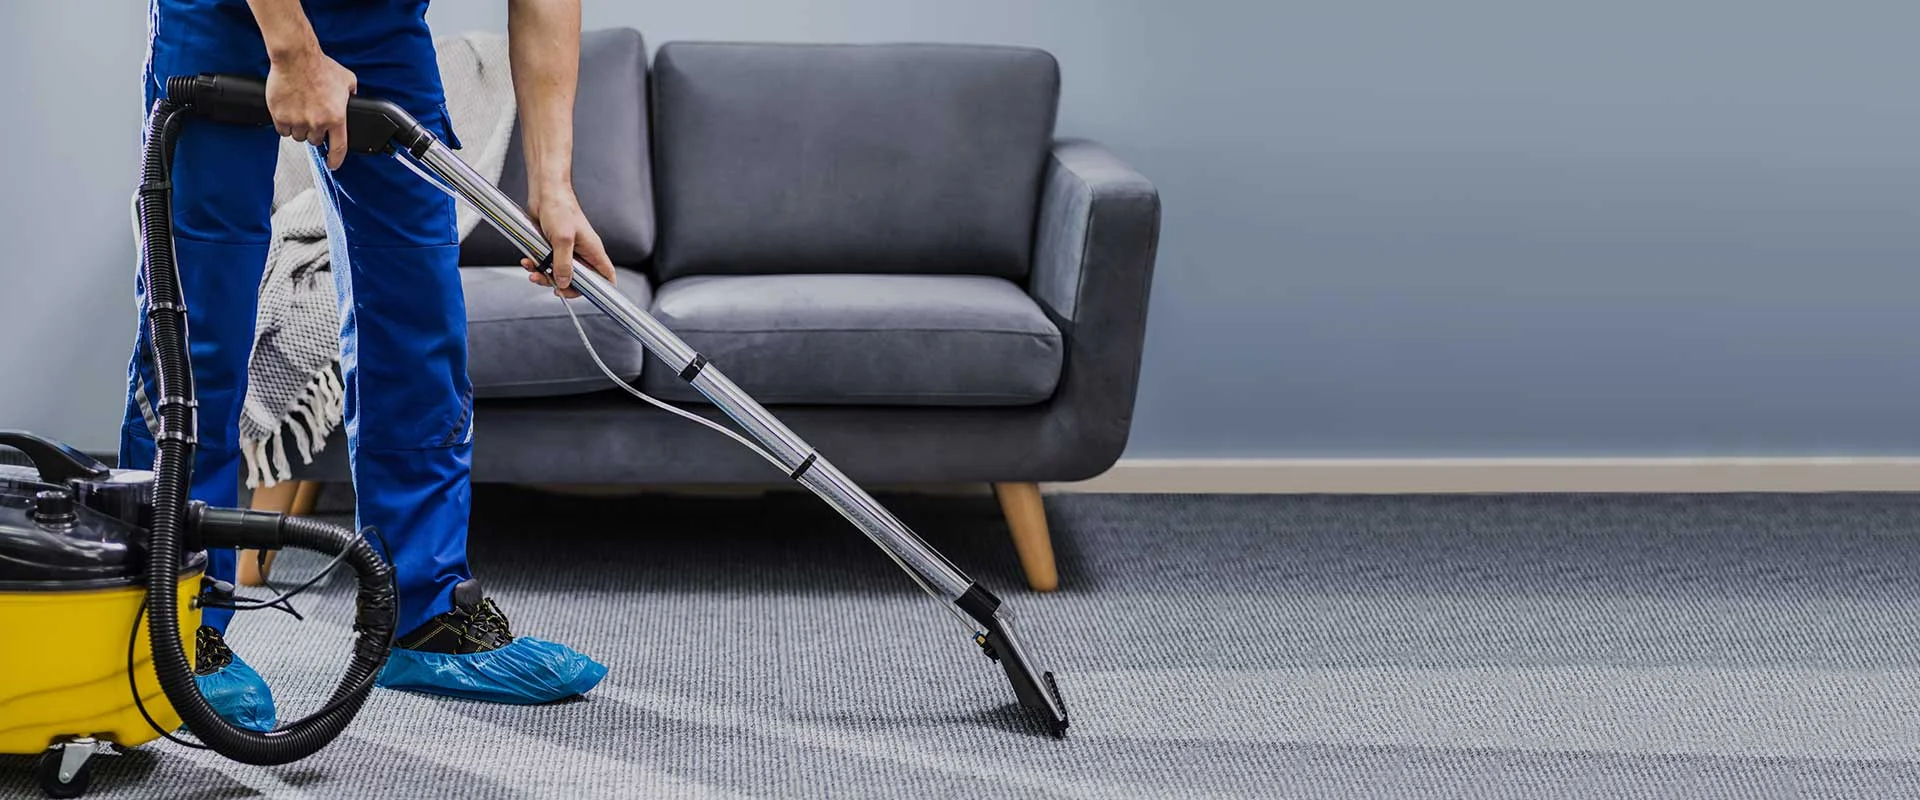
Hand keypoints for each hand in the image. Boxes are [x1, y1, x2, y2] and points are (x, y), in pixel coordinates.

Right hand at [265, 46, 357, 168]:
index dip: (335, 159)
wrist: (296, 57)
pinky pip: (282, 130)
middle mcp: (317, 122)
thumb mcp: (346, 80)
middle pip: (314, 141)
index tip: (332, 164)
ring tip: (299, 111)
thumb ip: (351, 94)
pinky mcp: (280, 116)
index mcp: (336, 117)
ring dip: (299, 128)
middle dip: (314, 132)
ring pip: (298, 136)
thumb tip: (352, 98)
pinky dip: (284, 124)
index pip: (338, 148)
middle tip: (312, 117)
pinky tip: (287, 111)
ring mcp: (298, 121)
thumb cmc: (319, 66)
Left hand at [522, 185, 615, 298]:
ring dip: (544, 276)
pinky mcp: (553, 247)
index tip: (585, 295)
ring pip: (560, 273)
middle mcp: (582, 253)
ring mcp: (568, 250)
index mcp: (593, 251)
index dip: (601, 289)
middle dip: (561, 285)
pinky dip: (537, 265)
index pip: (606, 276)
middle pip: (579, 280)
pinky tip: (528, 261)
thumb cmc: (560, 208)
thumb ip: (564, 263)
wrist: (544, 192)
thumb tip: (564, 283)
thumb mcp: (562, 239)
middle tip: (548, 284)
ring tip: (533, 271)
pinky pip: (547, 264)